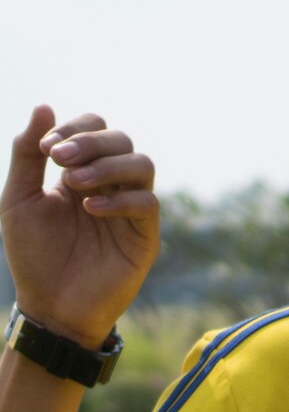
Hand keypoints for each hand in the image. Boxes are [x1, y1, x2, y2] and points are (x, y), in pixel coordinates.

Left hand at [1, 107, 158, 347]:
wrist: (51, 306)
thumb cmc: (33, 254)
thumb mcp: (19, 197)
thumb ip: (27, 153)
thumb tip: (44, 106)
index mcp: (81, 172)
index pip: (95, 128)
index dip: (75, 129)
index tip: (47, 150)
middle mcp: (111, 186)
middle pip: (122, 139)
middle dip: (90, 142)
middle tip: (59, 160)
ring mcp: (130, 211)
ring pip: (142, 164)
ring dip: (108, 165)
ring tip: (74, 183)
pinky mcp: (144, 238)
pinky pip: (147, 203)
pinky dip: (119, 199)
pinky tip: (89, 209)